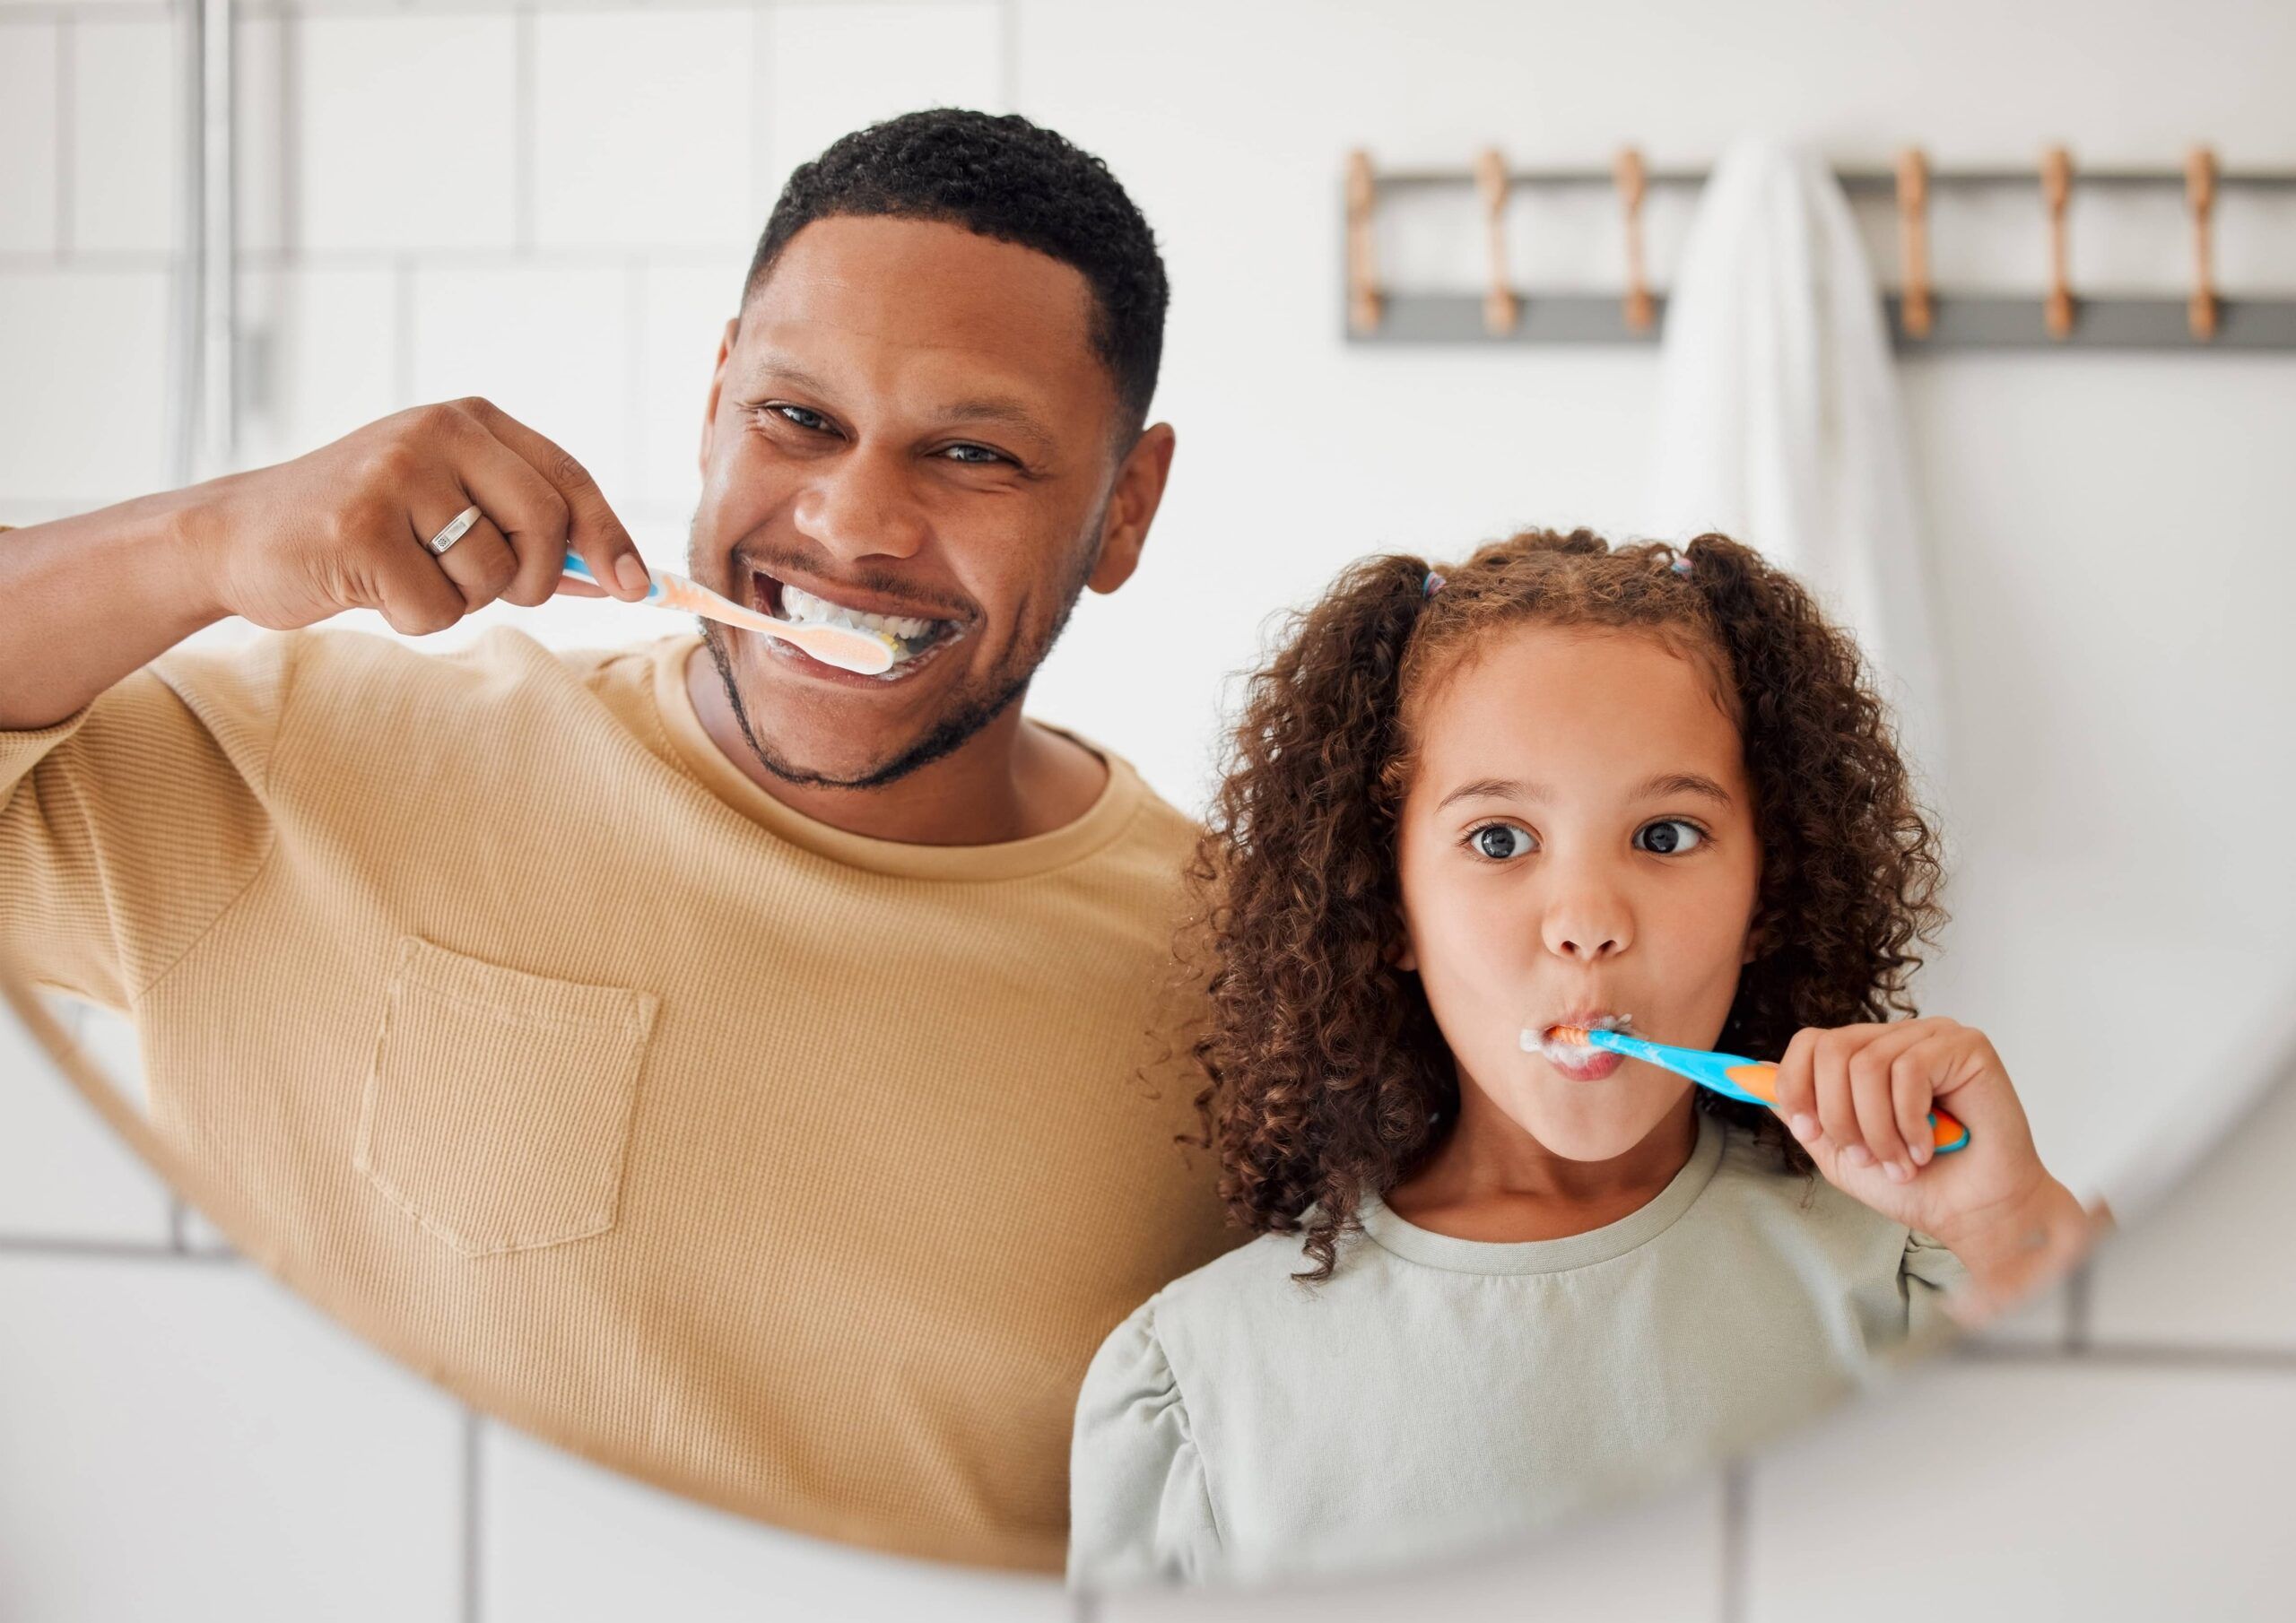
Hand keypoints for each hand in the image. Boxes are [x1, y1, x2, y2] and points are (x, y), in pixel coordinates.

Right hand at [189, 398, 651, 635]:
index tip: (638, 586)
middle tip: (492, 592)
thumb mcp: (450, 511)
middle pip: (546, 524)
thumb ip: (526, 533)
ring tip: (406, 572)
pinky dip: (413, 618)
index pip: (570, 479)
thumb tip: (621, 574)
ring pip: (492, 575)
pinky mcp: (358, 527)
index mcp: (470, 422)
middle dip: (533, 580)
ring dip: (460, 600)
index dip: (610, 537)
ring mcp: (395, 473)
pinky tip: (369, 587)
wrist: (240, 537)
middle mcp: (438, 433)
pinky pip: (436, 608)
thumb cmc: (362, 531)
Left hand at [1771, 1016, 2046, 1238]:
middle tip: (1866, 1157)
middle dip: (1838, 1116)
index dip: (1795, 1084)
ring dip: (1876, 1129)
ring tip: (1900, 1162)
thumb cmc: (1917, 1186)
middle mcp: (1897, 1039)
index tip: (1807, 1128)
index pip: (1810, 1042)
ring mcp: (1932, 1038)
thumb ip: (1803, 1114)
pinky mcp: (1965, 1046)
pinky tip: (1927, 1147)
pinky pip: (1909, 1071)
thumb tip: (1755, 1074)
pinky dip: (1909, 1121)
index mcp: (1867, 1058)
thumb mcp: (1840, 1154)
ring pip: (1866, 1064)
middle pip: (1831, 1049)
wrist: (1975, 1214)